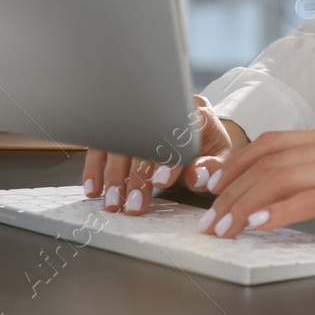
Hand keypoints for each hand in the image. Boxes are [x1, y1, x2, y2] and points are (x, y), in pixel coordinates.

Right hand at [81, 94, 246, 214]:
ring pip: (121, 142)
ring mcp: (140, 116)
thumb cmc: (209, 147)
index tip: (161, 182)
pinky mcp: (121, 125)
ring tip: (113, 202)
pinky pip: (104, 144)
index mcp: (196, 113)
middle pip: (145, 140)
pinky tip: (93, 188)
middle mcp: (165, 109)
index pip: (178, 132)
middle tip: (132, 204)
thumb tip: (198, 176)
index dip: (169, 158)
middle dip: (137, 176)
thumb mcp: (221, 157)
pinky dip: (96, 168)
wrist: (200, 133)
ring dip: (114, 176)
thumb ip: (212, 168)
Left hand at [198, 125, 314, 251]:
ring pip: (280, 177)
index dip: (235, 163)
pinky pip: (307, 199)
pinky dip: (276, 211)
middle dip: (230, 186)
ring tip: (224, 227)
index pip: (272, 142)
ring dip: (243, 203)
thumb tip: (274, 195)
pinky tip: (258, 225)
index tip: (212, 185)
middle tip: (208, 213)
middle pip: (268, 157)